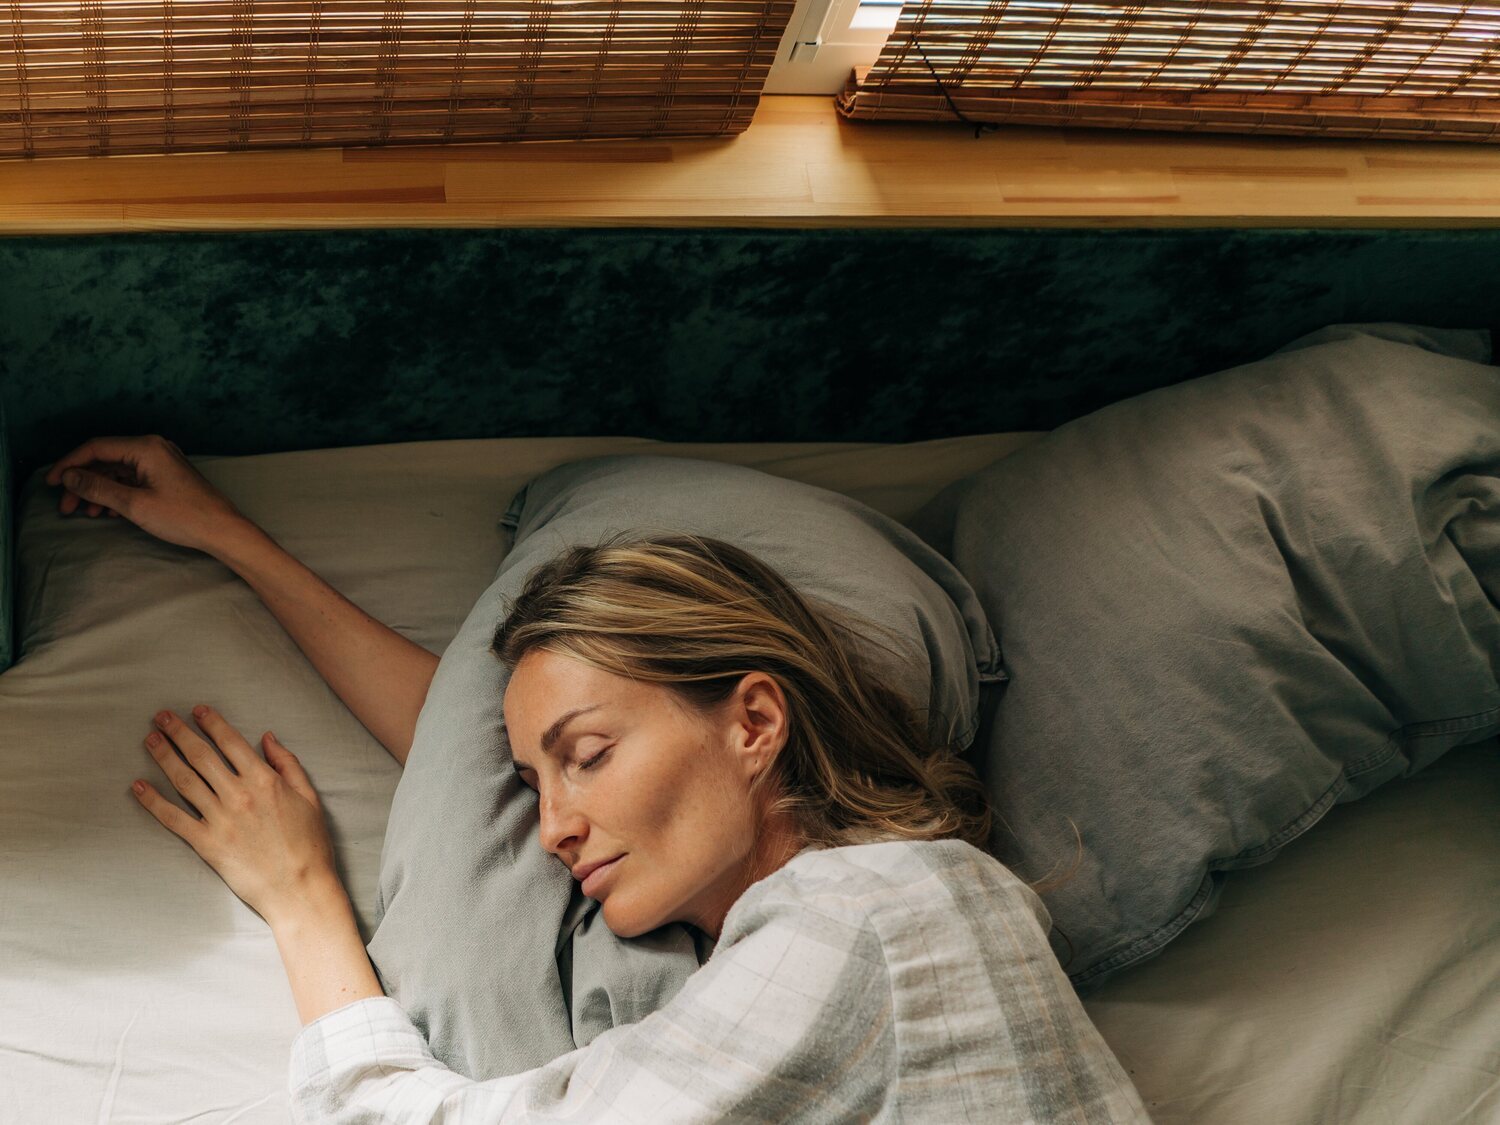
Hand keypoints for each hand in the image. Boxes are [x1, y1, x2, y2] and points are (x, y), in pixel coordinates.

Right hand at [46, 434, 251, 555]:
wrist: (223, 530)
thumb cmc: (185, 517)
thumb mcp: (134, 505)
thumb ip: (98, 488)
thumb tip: (68, 476)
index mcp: (146, 447)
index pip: (96, 447)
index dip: (69, 464)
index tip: (51, 483)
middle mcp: (154, 448)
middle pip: (105, 459)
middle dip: (82, 482)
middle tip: (66, 506)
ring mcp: (161, 461)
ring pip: (117, 471)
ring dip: (98, 490)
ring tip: (85, 513)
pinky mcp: (165, 476)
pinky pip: (132, 479)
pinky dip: (116, 494)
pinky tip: (107, 512)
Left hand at [132, 705, 341, 926]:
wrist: (300, 887)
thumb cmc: (310, 843)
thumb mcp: (309, 796)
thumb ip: (288, 764)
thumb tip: (267, 738)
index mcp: (264, 780)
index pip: (231, 743)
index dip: (212, 723)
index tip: (197, 710)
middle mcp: (238, 795)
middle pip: (201, 756)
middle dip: (179, 732)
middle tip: (161, 716)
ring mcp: (220, 819)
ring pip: (184, 781)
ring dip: (164, 757)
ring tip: (150, 740)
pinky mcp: (206, 844)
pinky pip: (174, 818)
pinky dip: (153, 802)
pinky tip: (139, 787)